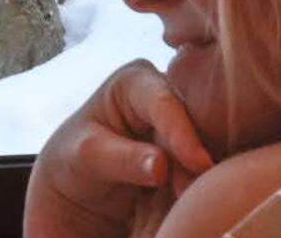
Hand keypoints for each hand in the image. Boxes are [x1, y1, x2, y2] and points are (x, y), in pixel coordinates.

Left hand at [25, 61, 214, 237]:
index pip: (165, 103)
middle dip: (197, 156)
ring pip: (207, 143)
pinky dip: (204, 182)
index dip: (183, 134)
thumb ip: (121, 158)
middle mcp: (165, 93)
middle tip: (196, 192)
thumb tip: (161, 165)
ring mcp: (182, 122)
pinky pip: (207, 163)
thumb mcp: (86, 156)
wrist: (77, 185)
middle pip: (194, 120)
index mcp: (135, 80)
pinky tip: (200, 199)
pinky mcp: (192, 150)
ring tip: (198, 200)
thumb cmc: (74, 160)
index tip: (199, 164)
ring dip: (203, 173)